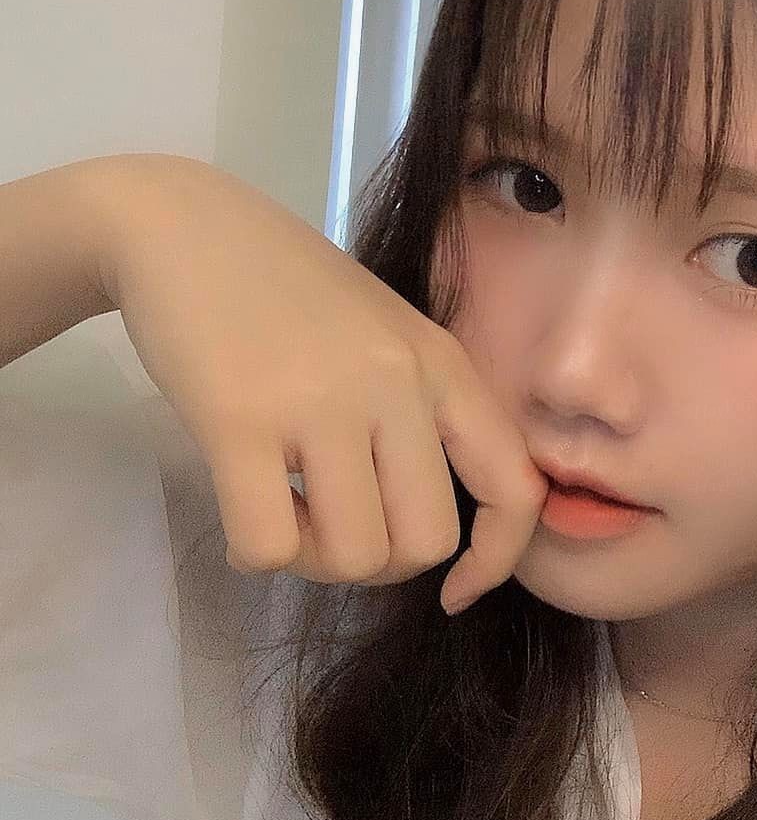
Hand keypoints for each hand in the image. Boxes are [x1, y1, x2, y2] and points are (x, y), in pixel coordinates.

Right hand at [105, 154, 547, 606]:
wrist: (179, 226)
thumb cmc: (289, 292)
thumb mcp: (387, 338)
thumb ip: (423, 417)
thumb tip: (427, 535)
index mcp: (443, 367)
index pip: (514, 490)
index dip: (493, 562)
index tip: (453, 592)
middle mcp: (397, 384)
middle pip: (424, 543)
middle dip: (378, 562)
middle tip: (331, 525)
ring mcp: (321, 401)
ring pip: (354, 556)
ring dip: (314, 558)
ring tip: (283, 508)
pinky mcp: (240, 421)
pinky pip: (271, 547)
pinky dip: (259, 551)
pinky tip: (245, 507)